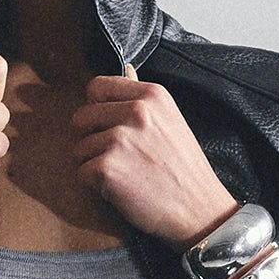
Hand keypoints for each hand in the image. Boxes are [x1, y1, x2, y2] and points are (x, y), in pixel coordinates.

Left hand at [69, 61, 235, 247]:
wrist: (199, 210)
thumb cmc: (184, 169)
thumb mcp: (171, 120)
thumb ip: (143, 97)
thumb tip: (126, 69)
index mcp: (151, 95)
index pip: (97, 87)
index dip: (97, 109)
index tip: (111, 126)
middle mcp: (136, 112)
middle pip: (82, 117)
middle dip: (92, 138)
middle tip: (119, 157)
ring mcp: (120, 139)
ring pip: (79, 148)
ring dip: (94, 164)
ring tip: (125, 175)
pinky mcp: (107, 168)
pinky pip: (81, 173)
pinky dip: (95, 186)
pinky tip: (121, 189)